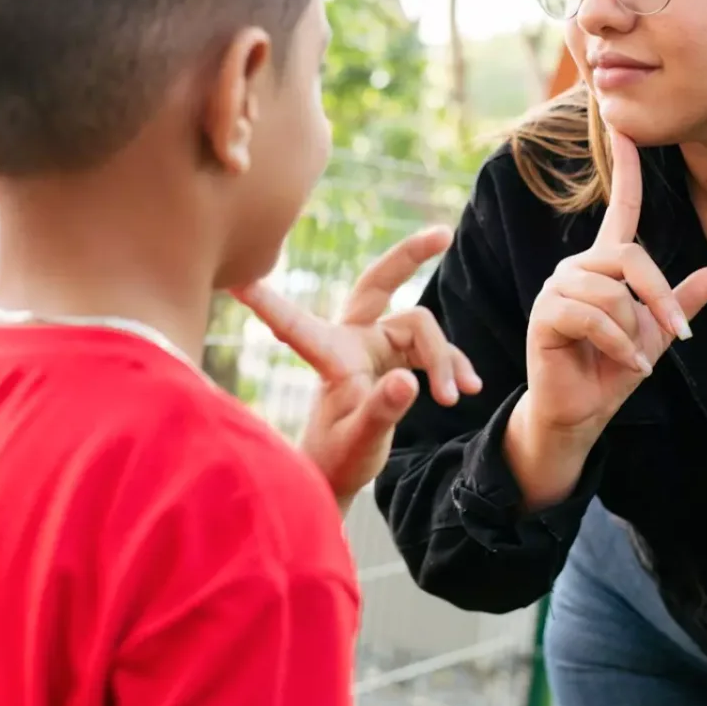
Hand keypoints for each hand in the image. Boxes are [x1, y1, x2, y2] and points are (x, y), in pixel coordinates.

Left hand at [232, 227, 481, 509]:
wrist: (343, 471)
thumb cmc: (339, 458)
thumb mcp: (362, 441)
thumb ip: (382, 410)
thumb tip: (409, 380)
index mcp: (331, 357)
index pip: (296, 323)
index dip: (268, 302)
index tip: (237, 282)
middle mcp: (352, 341)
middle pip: (379, 283)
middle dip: (409, 257)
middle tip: (443, 234)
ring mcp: (376, 346)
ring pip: (421, 328)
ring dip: (444, 359)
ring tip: (454, 399)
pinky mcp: (396, 359)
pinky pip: (433, 350)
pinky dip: (452, 366)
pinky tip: (469, 389)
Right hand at [523, 129, 706, 441]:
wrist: (583, 411)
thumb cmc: (616, 367)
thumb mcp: (662, 329)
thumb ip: (691, 295)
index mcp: (606, 264)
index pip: (619, 206)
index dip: (625, 168)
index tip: (623, 127)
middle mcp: (579, 266)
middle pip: (630, 258)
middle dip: (658, 299)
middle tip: (673, 336)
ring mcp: (558, 286)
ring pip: (613, 293)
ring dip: (632, 333)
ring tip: (628, 357)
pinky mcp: (545, 312)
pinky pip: (593, 316)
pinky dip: (618, 345)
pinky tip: (623, 365)